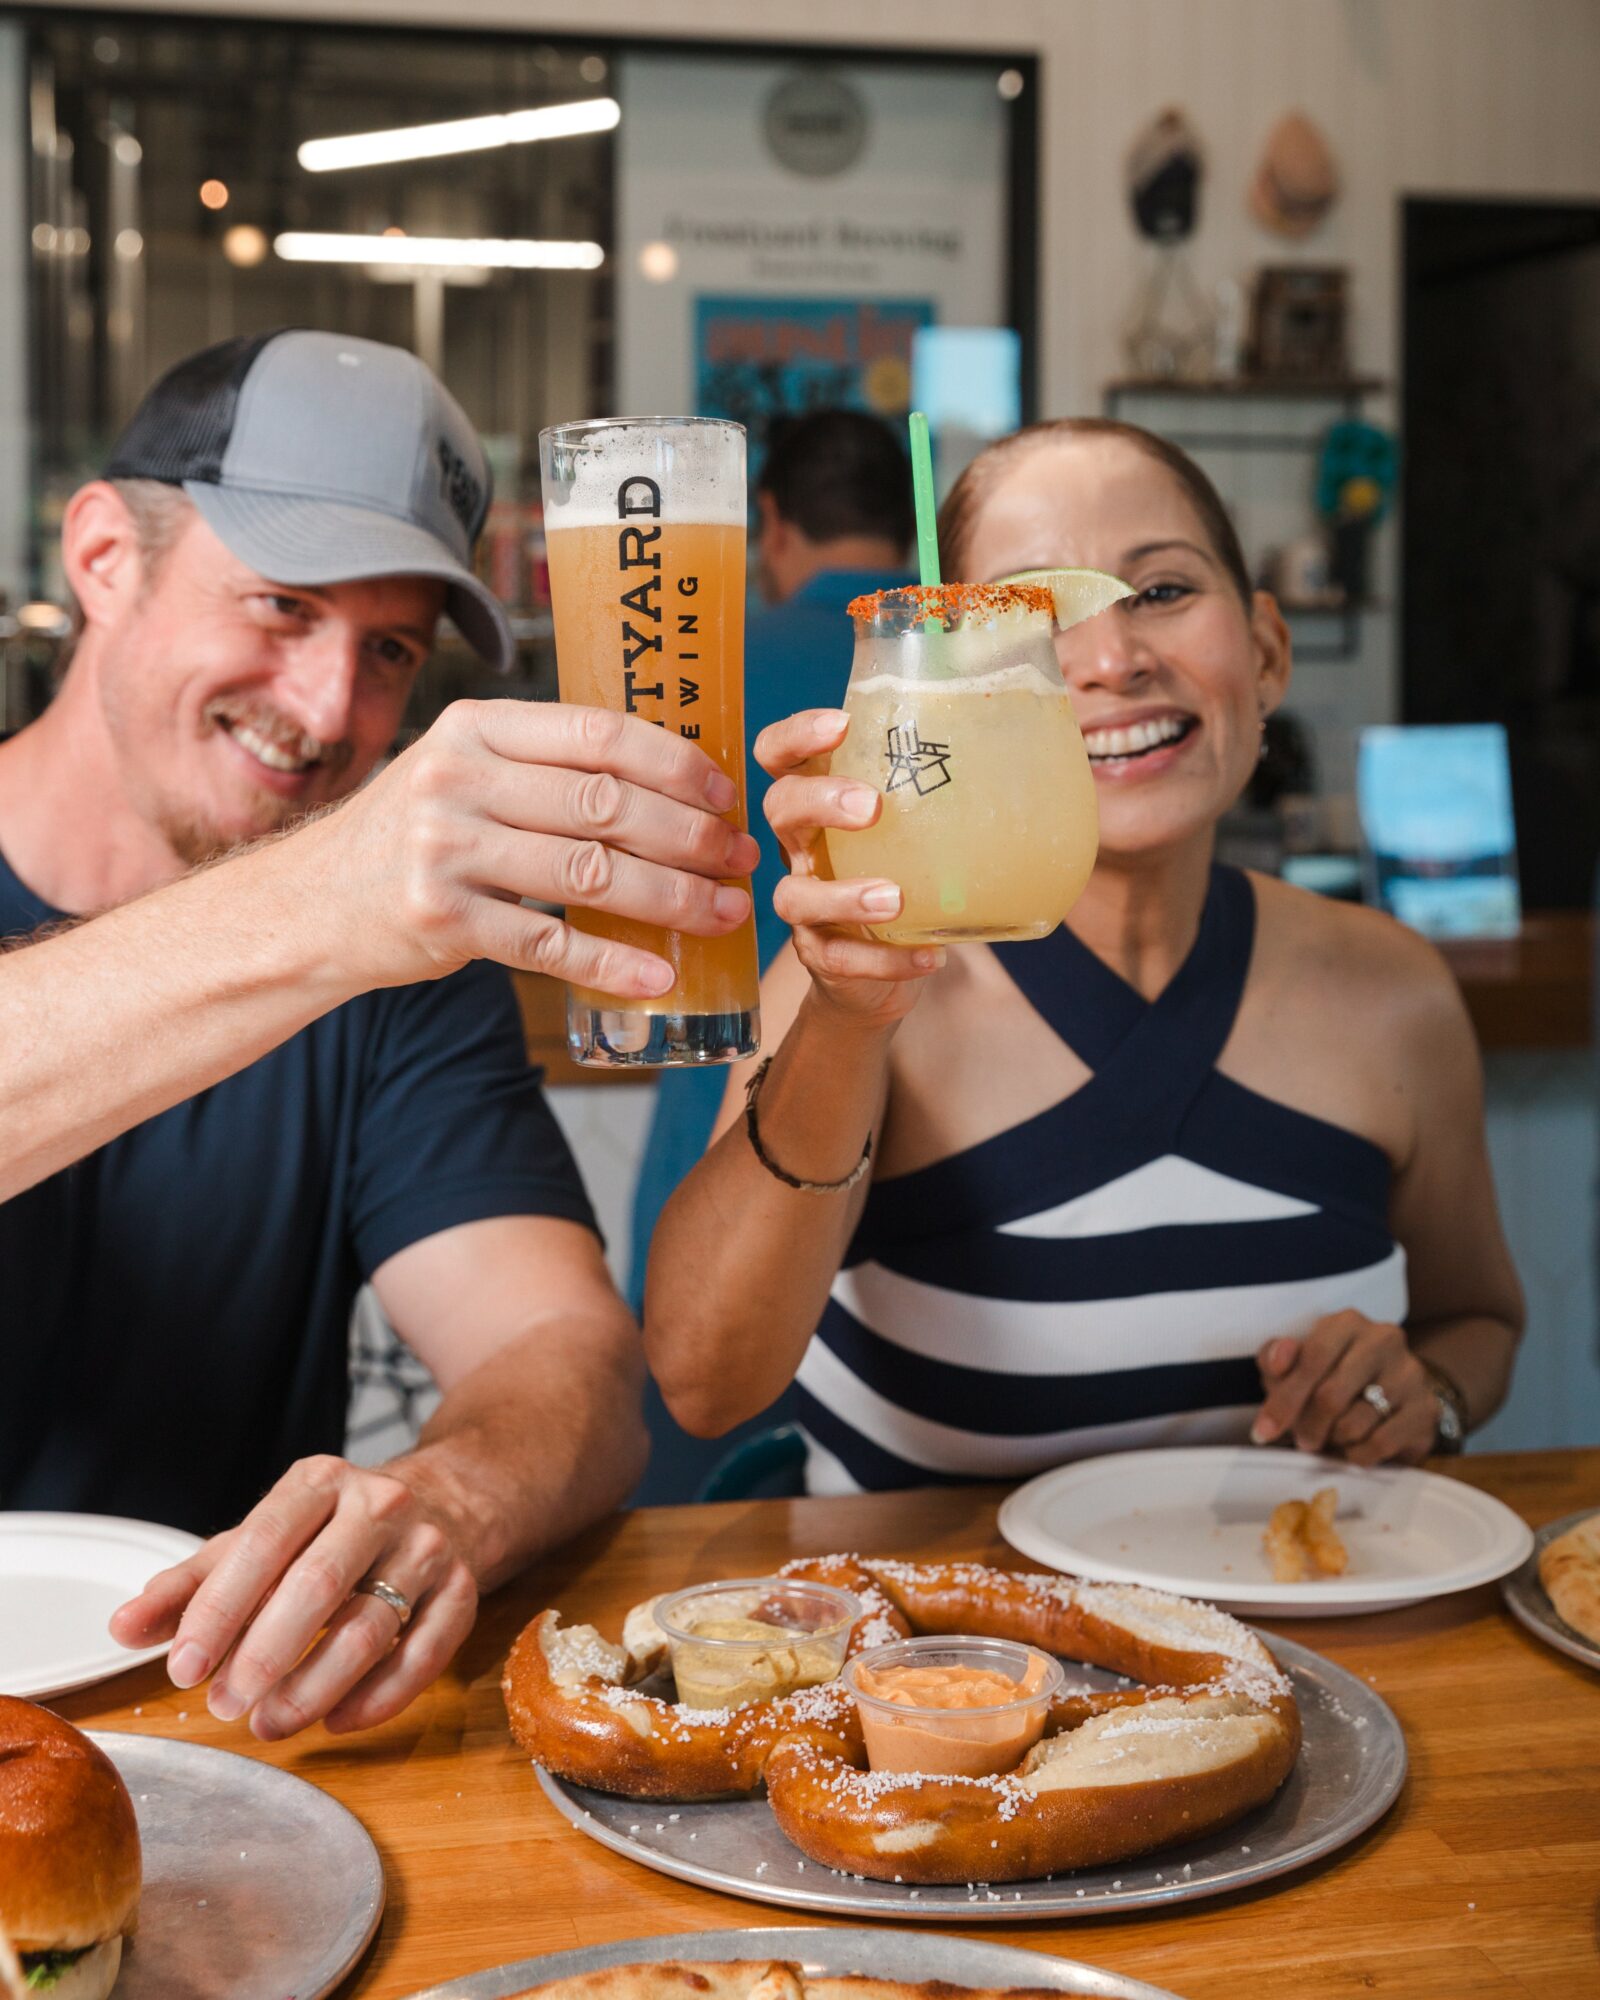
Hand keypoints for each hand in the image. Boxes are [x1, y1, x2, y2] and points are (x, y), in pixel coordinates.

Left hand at [108, 1455, 477, 1739]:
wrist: (448, 1499)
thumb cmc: (332, 1530)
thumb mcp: (262, 1538)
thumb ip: (193, 1584)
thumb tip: (122, 1629)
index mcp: (321, 1482)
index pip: (263, 1541)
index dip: (220, 1608)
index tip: (182, 1668)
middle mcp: (380, 1504)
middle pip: (319, 1584)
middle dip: (264, 1654)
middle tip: (224, 1707)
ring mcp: (429, 1546)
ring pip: (372, 1627)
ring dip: (314, 1687)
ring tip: (269, 1724)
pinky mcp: (464, 1590)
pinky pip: (425, 1654)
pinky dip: (379, 1697)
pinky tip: (337, 1721)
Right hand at [296, 699, 757, 999]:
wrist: (310, 906)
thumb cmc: (413, 837)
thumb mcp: (462, 773)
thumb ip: (543, 767)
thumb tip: (672, 777)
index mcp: (475, 729)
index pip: (599, 734)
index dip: (676, 763)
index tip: (726, 794)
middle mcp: (455, 780)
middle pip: (605, 804)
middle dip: (690, 835)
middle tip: (740, 859)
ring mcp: (444, 851)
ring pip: (589, 874)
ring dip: (671, 898)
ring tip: (723, 914)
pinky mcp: (440, 922)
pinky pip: (548, 945)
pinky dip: (612, 963)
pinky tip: (658, 974)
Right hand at [756, 707, 942, 1030]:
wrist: (874, 978)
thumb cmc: (901, 880)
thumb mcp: (915, 833)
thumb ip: (943, 800)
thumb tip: (1027, 762)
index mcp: (818, 807)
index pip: (782, 757)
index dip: (798, 736)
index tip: (841, 724)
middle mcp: (800, 850)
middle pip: (779, 808)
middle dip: (819, 800)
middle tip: (872, 808)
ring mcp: (805, 907)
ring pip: (794, 895)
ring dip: (844, 895)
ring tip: (894, 898)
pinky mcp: (821, 957)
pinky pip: (840, 959)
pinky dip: (885, 960)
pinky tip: (930, 956)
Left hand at [1251, 1311, 1438, 1466]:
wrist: (1393, 1391)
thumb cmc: (1332, 1374)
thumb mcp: (1296, 1362)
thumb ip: (1277, 1358)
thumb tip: (1279, 1358)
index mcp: (1347, 1323)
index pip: (1312, 1358)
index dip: (1285, 1398)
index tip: (1263, 1431)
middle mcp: (1383, 1339)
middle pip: (1331, 1396)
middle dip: (1307, 1426)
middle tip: (1301, 1441)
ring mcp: (1410, 1373)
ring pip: (1354, 1424)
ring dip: (1333, 1439)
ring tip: (1331, 1436)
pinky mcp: (1425, 1408)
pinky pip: (1380, 1443)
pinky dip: (1358, 1454)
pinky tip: (1353, 1448)